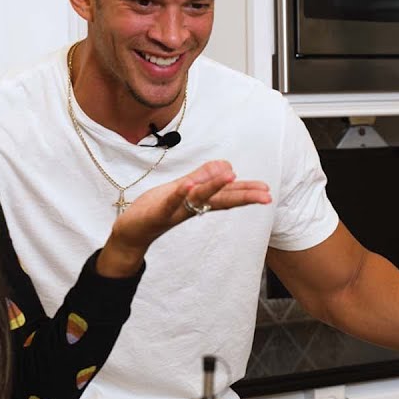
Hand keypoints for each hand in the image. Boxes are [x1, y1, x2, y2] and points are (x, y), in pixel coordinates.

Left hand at [97, 161, 271, 275]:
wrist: (131, 232)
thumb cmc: (156, 208)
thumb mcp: (182, 189)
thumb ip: (203, 177)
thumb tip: (228, 166)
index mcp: (198, 201)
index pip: (226, 196)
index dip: (246, 192)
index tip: (267, 191)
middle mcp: (191, 208)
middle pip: (219, 200)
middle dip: (243, 195)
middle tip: (266, 196)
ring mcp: (174, 211)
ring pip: (197, 198)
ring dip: (213, 187)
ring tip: (231, 176)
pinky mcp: (157, 213)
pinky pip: (170, 203)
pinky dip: (179, 194)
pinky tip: (189, 185)